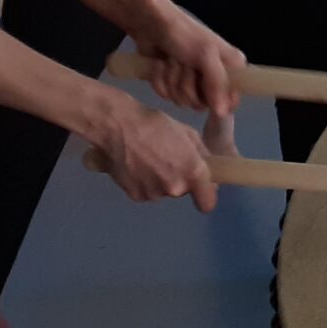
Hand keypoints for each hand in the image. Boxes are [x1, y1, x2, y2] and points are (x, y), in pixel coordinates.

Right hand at [93, 98, 217, 210]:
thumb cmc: (155, 124)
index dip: (206, 196)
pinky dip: (143, 182)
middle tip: (167, 158)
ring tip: (148, 159)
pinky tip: (136, 166)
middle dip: (179, 178)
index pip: (207, 203)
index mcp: (192, 172)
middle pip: (182, 191)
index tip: (201, 187)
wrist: (117, 128)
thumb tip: (209, 169)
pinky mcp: (135, 196)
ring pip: (163, 191)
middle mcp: (175, 188)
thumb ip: (202, 155)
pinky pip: (146, 192)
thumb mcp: (187, 133)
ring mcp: (154, 194)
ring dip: (160, 180)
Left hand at [128, 8, 243, 115]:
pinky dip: (160, 80)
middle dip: (187, 86)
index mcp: (230, 67)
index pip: (231, 100)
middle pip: (202, 103)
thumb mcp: (206, 55)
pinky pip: (166, 96)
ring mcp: (192, 81)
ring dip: (171, 80)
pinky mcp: (172, 83)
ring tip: (171, 60)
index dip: (217, 101)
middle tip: (184, 65)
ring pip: (182, 100)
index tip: (205, 93)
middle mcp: (214, 76)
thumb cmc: (183, 35)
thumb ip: (217, 84)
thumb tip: (223, 114)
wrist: (151, 24)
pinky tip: (160, 64)